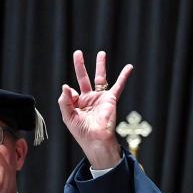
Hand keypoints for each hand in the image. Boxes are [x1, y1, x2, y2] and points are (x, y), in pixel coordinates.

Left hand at [57, 49, 132, 169]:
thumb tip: (66, 85)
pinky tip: (129, 68)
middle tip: (78, 53)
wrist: (96, 140)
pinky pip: (118, 86)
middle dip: (80, 66)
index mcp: (77, 104)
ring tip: (101, 53)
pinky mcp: (110, 99)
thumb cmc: (82, 132)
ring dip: (100, 65)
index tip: (73, 101)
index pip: (71, 92)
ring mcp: (100, 98)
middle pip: (83, 78)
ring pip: (100, 78)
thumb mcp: (68, 116)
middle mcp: (89, 99)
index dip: (70, 94)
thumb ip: (64, 101)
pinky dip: (124, 77)